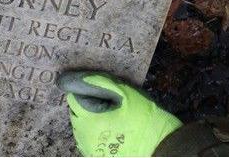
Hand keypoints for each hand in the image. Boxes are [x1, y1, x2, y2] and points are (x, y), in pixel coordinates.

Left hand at [57, 71, 180, 156]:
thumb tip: (67, 78)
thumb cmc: (143, 117)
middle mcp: (82, 136)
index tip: (104, 93)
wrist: (161, 147)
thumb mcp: (123, 92)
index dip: (88, 90)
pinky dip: (94, 132)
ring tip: (113, 118)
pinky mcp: (95, 156)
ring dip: (90, 118)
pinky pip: (87, 139)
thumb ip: (95, 83)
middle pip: (75, 111)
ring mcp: (88, 148)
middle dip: (87, 104)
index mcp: (87, 118)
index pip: (73, 96)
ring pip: (80, 125)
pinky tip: (112, 130)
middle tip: (111, 105)